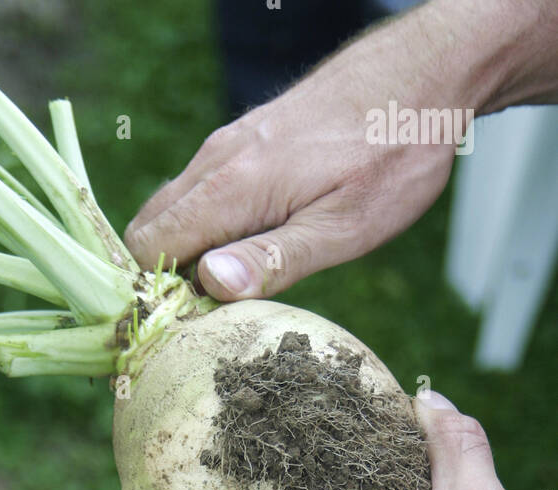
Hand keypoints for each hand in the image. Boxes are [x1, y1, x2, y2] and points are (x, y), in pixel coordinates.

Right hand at [126, 0, 557, 299]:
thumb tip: (210, 285)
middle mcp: (216, 161)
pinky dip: (202, 231)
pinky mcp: (245, 142)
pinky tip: (242, 256)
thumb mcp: (344, 226)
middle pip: (149, 230)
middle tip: (198, 324)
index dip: (153, 296)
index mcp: (233, 186)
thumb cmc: (393, 156)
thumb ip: (275, 257)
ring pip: (172, 210)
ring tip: (222, 298)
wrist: (426, 73)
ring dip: (183, 256)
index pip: (149, 249)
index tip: (180, 331)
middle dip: (158, 280)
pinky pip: (198, 194)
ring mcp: (228, 147)